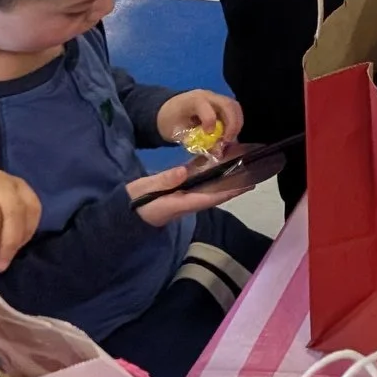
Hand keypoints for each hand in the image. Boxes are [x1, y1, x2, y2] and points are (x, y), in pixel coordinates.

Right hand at [126, 160, 256, 223]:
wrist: (122, 212)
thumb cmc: (134, 202)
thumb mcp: (145, 189)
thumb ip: (163, 180)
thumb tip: (184, 172)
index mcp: (180, 204)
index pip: (210, 197)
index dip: (230, 191)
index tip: (247, 185)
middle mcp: (186, 202)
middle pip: (215, 194)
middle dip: (234, 186)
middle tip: (253, 174)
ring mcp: (183, 199)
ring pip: (209, 189)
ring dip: (225, 181)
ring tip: (241, 168)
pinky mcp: (178, 194)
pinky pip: (198, 185)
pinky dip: (210, 176)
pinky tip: (218, 165)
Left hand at [157, 89, 244, 149]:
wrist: (167, 110)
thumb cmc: (170, 121)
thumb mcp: (176, 132)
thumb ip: (196, 141)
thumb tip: (216, 152)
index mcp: (192, 100)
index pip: (205, 106)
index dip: (210, 120)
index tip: (208, 134)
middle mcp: (208, 96)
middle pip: (228, 104)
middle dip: (232, 124)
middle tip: (228, 141)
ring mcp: (216, 98)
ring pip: (234, 106)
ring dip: (237, 124)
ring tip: (230, 139)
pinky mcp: (221, 103)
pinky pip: (233, 110)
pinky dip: (235, 122)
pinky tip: (229, 134)